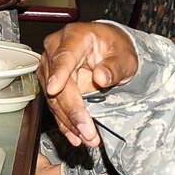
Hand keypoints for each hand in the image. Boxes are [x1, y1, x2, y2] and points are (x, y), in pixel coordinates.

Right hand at [36, 22, 136, 148]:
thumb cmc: (116, 48)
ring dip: (69, 121)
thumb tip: (101, 77)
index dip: (59, 73)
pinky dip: (65, 123)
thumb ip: (114, 66)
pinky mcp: (51, 83)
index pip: (64, 56)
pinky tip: (75, 136)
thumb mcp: (124, 56)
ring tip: (87, 138)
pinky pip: (55, 105)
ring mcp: (50, 67)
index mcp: (74, 36)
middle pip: (57, 83)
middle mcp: (56, 49)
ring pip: (54, 98)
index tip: (56, 89)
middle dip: (72, 110)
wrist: (110, 50)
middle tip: (88, 131)